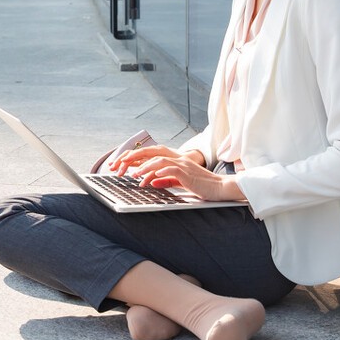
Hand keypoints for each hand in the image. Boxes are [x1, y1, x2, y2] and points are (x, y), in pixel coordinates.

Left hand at [110, 146, 243, 201]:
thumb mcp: (180, 182)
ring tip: (132, 175)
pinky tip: (149, 179)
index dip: (135, 158)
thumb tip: (151, 181)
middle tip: (119, 166)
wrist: (220, 188)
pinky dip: (158, 172)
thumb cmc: (202, 186)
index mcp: (175, 159)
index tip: (121, 165)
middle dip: (133, 158)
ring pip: (159, 160)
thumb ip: (166, 180)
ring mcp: (183, 164)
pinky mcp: (187, 173)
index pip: (151, 154)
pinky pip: (170, 170)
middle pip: (151, 152)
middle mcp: (178, 158)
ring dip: (143, 167)